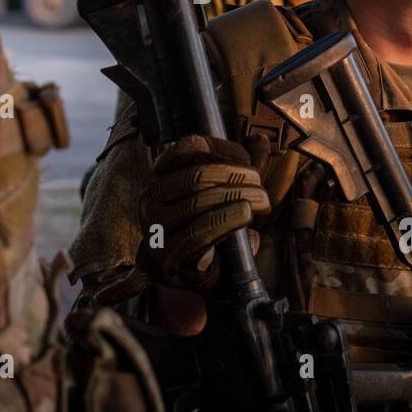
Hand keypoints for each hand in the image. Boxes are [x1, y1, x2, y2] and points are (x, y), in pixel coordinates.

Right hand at [139, 135, 269, 290]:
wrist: (187, 271)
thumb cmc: (205, 223)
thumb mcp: (220, 191)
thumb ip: (237, 167)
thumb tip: (259, 140)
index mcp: (160, 173)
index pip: (188, 148)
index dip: (222, 149)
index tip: (248, 160)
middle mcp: (150, 195)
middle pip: (197, 176)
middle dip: (236, 178)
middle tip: (260, 186)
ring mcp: (154, 224)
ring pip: (198, 202)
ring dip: (236, 199)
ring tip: (261, 202)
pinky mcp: (164, 252)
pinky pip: (197, 232)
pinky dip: (226, 220)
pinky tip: (245, 216)